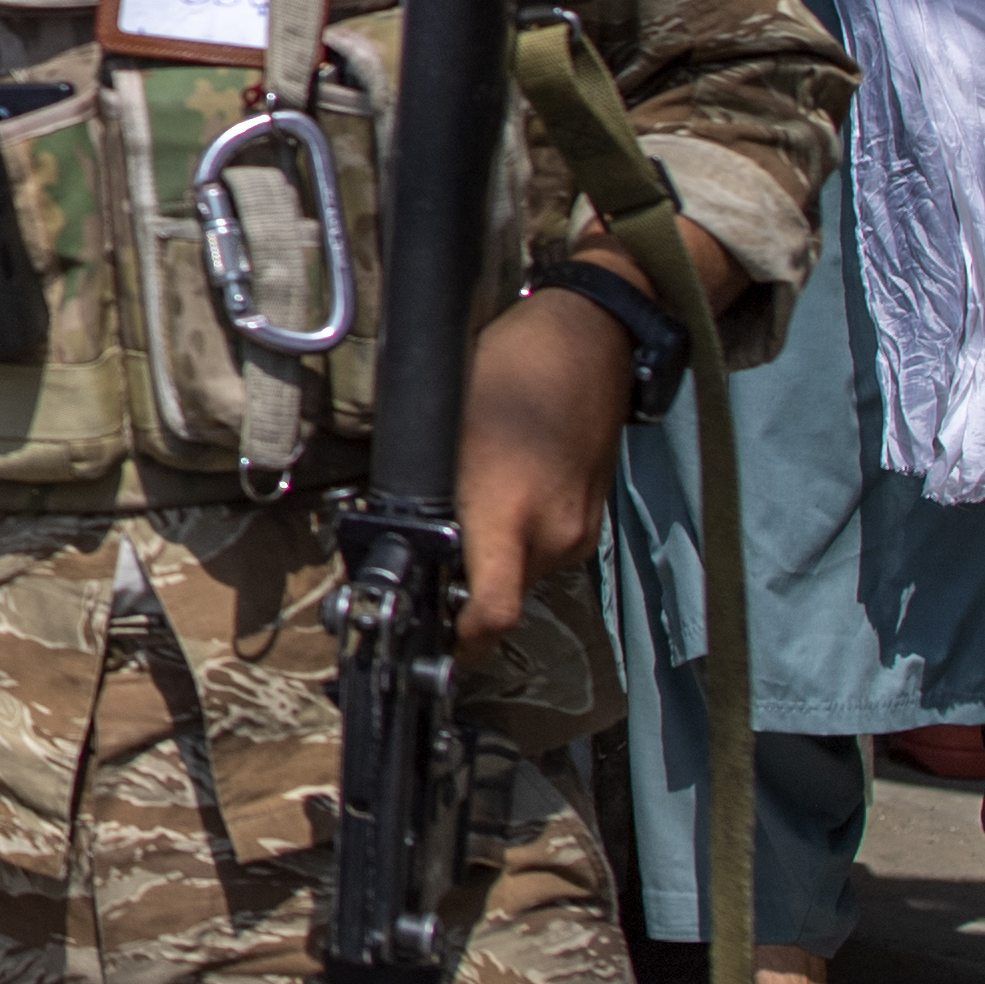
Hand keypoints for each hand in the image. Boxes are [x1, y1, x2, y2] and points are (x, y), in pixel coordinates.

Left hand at [451, 285, 631, 655]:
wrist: (590, 340)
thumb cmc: (508, 369)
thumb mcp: (444, 429)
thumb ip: (424, 494)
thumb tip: (392, 538)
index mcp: (509, 514)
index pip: (492, 615)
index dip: (459, 643)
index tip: (431, 642)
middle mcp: (550, 535)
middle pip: (500, 599)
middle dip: (464, 593)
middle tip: (427, 566)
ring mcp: (577, 531)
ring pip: (521, 575)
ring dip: (491, 563)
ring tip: (464, 521)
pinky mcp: (591, 521)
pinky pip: (544, 551)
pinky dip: (517, 541)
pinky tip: (500, 498)